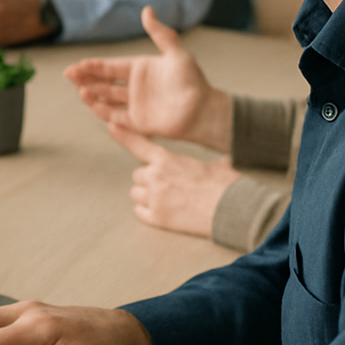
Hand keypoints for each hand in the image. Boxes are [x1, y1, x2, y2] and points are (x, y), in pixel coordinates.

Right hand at [64, 6, 232, 151]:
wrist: (205, 110)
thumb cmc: (193, 81)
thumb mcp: (176, 53)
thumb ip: (160, 33)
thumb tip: (146, 9)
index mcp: (140, 69)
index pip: (110, 67)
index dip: (93, 66)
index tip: (78, 64)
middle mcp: (134, 87)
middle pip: (104, 82)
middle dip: (85, 79)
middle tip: (68, 75)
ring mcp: (136, 105)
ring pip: (107, 99)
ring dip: (92, 95)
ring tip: (79, 91)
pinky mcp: (140, 122)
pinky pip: (118, 117)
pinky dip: (105, 112)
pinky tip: (94, 107)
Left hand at [111, 126, 240, 236]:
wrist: (233, 210)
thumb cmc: (227, 186)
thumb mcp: (218, 165)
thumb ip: (212, 160)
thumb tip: (228, 158)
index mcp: (167, 159)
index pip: (138, 144)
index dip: (123, 135)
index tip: (111, 126)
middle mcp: (156, 176)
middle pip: (138, 175)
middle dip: (149, 180)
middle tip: (170, 186)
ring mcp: (155, 197)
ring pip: (136, 194)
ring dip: (147, 196)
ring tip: (170, 200)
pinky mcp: (157, 217)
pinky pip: (139, 212)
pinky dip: (149, 213)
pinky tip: (166, 212)